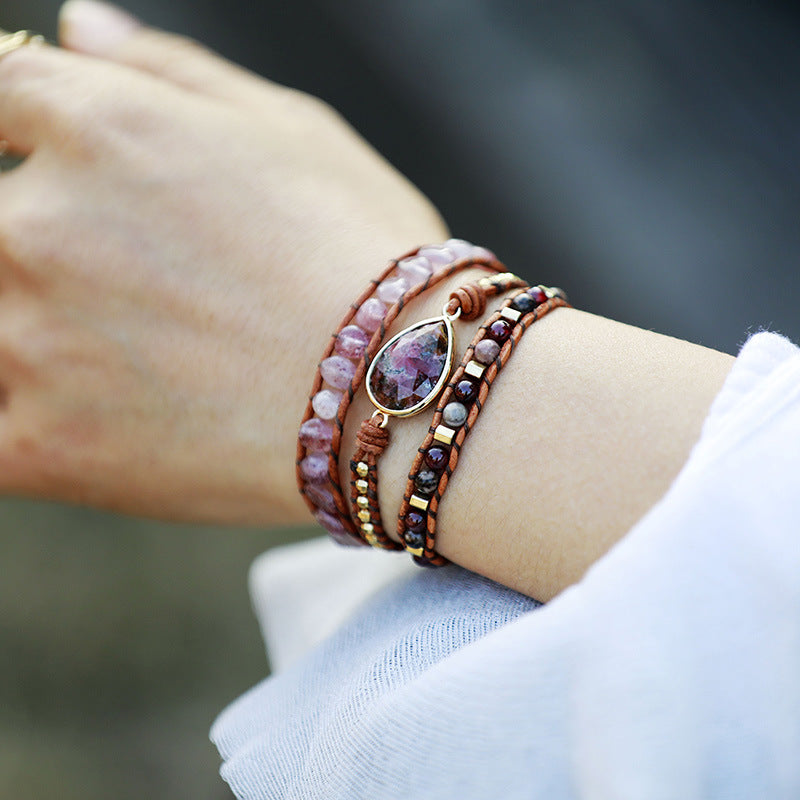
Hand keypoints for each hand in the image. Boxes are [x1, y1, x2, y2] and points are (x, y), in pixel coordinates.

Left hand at [0, 2, 446, 524]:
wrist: (409, 394)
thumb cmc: (369, 254)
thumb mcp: (294, 131)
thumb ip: (173, 73)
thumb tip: (78, 26)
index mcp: (97, 128)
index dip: (22, 133)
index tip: (62, 172)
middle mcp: (41, 225)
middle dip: (43, 242)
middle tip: (131, 289)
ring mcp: (33, 342)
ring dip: (30, 332)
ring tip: (128, 357)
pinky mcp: (47, 446)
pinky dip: (18, 424)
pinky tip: (74, 422)